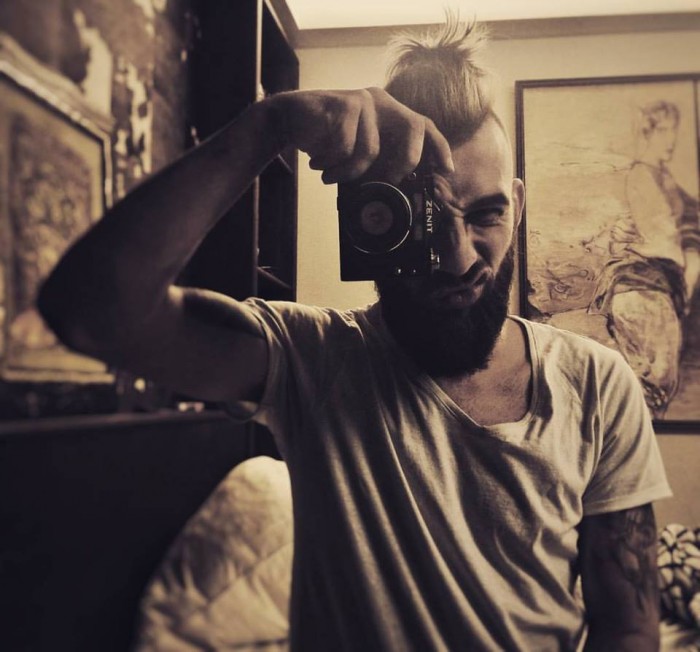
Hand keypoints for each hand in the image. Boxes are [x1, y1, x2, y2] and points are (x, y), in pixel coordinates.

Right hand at [268, 87, 453, 184]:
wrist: (289, 121)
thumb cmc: (326, 141)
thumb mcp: (357, 153)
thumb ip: (378, 163)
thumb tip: (398, 192)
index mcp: (390, 112)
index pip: (425, 125)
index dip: (439, 148)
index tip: (447, 170)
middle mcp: (381, 101)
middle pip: (413, 128)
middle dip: (404, 162)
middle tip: (387, 183)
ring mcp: (363, 99)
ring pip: (371, 149)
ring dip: (347, 173)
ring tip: (329, 175)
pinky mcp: (343, 103)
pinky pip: (346, 147)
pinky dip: (330, 163)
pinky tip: (317, 162)